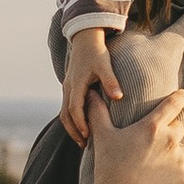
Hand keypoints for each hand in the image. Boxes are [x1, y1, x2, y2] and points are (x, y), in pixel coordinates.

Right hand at [62, 27, 124, 145]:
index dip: (80, 123)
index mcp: (76, 84)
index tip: (87, 136)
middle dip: (73, 131)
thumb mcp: (105, 65)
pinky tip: (83, 127)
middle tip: (84, 145)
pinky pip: (67, 108)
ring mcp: (67, 88)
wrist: (85, 38)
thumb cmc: (97, 52)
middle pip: (65, 115)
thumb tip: (118, 97)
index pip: (74, 109)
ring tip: (83, 140)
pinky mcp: (70, 88)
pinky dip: (72, 120)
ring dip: (72, 127)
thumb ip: (111, 81)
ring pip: (64, 113)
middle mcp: (68, 88)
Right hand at [79, 84, 183, 183]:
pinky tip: (154, 177)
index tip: (181, 95)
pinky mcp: (181, 178)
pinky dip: (171, 171)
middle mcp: (170, 140)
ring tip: (150, 162)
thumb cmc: (109, 167)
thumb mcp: (102, 137)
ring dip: (170, 151)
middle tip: (151, 141)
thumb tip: (91, 94)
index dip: (179, 96)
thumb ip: (98, 112)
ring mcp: (177, 160)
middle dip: (168, 130)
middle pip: (178, 127)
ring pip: (179, 149)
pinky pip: (180, 169)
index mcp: (152, 127)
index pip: (175, 103)